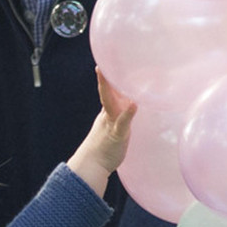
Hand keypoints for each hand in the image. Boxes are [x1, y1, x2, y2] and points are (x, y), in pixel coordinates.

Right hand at [67, 70, 136, 196]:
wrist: (91, 166)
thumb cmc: (104, 149)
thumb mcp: (115, 128)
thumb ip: (123, 115)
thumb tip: (134, 105)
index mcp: (108, 111)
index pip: (109, 89)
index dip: (107, 75)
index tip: (106, 60)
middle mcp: (108, 114)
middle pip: (108, 91)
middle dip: (107, 76)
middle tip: (107, 60)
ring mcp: (111, 124)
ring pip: (113, 103)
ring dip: (114, 89)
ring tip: (122, 75)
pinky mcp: (117, 136)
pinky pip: (122, 123)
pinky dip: (127, 114)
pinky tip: (134, 105)